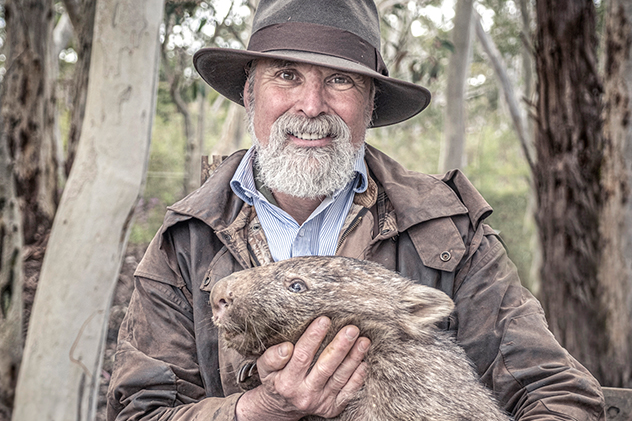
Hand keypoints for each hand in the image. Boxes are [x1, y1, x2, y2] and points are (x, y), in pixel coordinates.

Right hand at [235, 316, 369, 420]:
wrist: (281, 408)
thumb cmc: (275, 379)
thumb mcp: (264, 368)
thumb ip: (271, 357)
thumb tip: (286, 347)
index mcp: (286, 381)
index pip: (301, 356)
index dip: (313, 337)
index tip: (325, 319)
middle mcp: (303, 393)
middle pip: (325, 367)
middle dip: (340, 346)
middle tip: (352, 329)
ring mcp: (319, 402)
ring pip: (339, 378)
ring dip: (354, 358)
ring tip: (363, 341)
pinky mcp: (331, 408)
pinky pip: (348, 393)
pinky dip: (357, 378)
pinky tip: (364, 362)